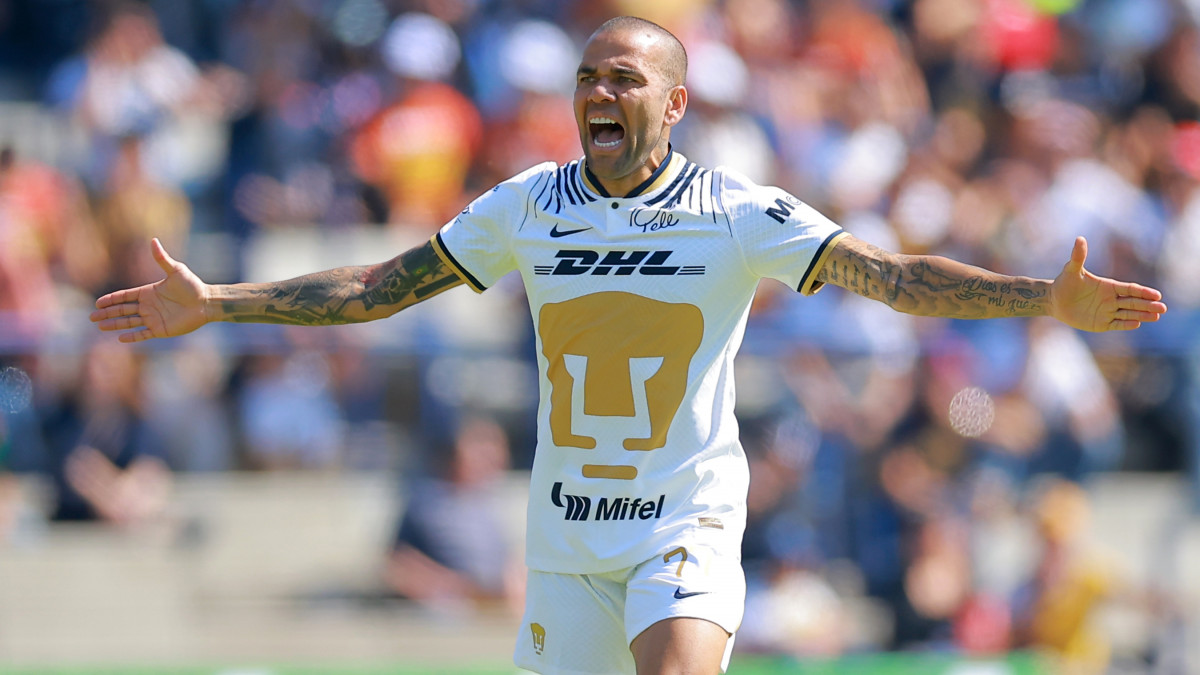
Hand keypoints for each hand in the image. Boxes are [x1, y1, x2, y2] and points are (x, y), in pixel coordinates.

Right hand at [91, 239, 209, 341]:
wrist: (207, 302)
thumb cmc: (193, 286)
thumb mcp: (176, 270)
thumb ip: (162, 258)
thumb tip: (153, 240)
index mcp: (149, 292)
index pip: (125, 296)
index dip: (112, 299)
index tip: (98, 303)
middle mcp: (149, 306)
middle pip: (123, 310)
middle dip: (108, 313)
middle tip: (92, 317)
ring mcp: (154, 318)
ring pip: (129, 322)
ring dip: (115, 324)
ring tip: (100, 326)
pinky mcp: (162, 329)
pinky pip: (143, 334)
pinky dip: (133, 337)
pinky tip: (120, 338)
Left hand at [1050, 237, 1166, 331]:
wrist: (1054, 300)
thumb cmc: (1064, 283)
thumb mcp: (1071, 270)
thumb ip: (1078, 256)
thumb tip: (1079, 238)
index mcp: (1109, 286)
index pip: (1130, 289)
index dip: (1143, 292)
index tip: (1156, 295)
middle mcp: (1112, 299)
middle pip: (1134, 302)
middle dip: (1148, 305)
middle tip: (1162, 308)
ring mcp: (1108, 312)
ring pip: (1129, 313)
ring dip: (1142, 315)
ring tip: (1156, 316)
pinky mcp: (1101, 323)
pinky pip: (1116, 324)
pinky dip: (1126, 324)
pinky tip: (1136, 324)